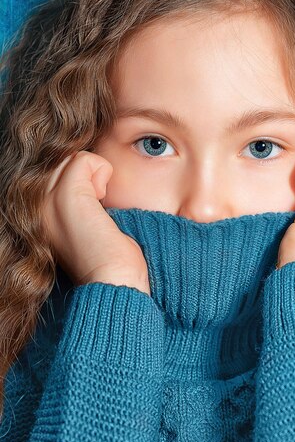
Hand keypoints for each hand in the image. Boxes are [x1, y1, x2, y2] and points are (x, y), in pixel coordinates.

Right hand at [42, 150, 150, 294]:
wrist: (112, 283)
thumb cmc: (108, 261)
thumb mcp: (85, 226)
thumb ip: (78, 202)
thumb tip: (92, 178)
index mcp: (37, 216)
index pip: (55, 173)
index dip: (82, 182)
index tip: (93, 212)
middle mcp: (34, 207)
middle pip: (61, 162)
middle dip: (87, 176)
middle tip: (99, 207)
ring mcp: (46, 200)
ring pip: (71, 158)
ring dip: (95, 175)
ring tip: (100, 205)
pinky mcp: (66, 196)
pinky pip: (84, 159)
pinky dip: (102, 172)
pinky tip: (103, 200)